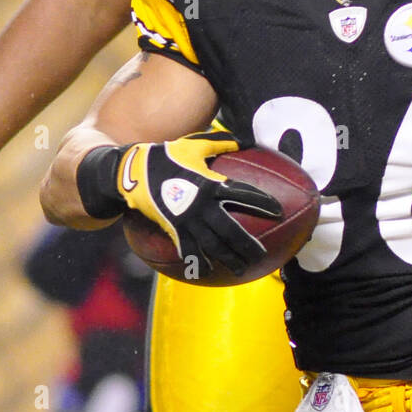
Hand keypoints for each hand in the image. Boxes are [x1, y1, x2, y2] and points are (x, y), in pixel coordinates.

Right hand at [82, 131, 284, 276]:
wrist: (133, 172)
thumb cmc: (167, 156)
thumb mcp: (195, 144)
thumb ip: (222, 142)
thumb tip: (246, 139)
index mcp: (211, 184)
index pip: (243, 194)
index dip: (262, 202)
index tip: (278, 211)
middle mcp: (202, 205)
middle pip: (231, 229)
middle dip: (248, 244)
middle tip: (263, 255)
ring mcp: (187, 220)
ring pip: (213, 245)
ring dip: (229, 258)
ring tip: (243, 269)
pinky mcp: (173, 230)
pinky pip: (188, 250)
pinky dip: (199, 262)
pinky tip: (208, 272)